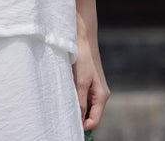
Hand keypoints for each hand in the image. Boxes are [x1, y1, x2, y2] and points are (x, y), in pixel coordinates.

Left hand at [73, 0, 109, 131]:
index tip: (69, 128)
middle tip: (63, 119)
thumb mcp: (80, 81)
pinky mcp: (87, 81)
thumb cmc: (83, 58)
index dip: (83, 128)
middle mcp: (100, 94)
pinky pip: (82, 96)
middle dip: (79, 119)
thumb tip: (79, 119)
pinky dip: (75, 98)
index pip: (94, 121)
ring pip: (85, 105)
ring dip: (76, 107)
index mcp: (102, 96)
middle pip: (90, 115)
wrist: (82, 37)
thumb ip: (80, 101)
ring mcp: (94, 88)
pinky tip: (65, 94)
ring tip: (62, 106)